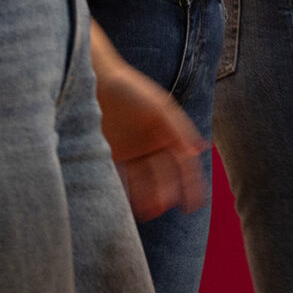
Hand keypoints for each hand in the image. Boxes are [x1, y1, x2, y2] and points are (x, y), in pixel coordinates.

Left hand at [91, 29, 208, 221]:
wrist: (93, 80)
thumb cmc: (130, 88)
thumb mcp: (159, 106)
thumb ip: (179, 128)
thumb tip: (199, 150)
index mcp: (169, 133)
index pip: (185, 164)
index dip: (192, 184)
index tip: (195, 204)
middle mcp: (153, 143)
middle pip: (165, 174)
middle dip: (167, 192)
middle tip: (165, 206)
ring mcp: (133, 150)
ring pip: (145, 180)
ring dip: (150, 196)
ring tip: (150, 212)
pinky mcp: (112, 153)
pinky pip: (123, 178)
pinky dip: (128, 192)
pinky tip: (129, 205)